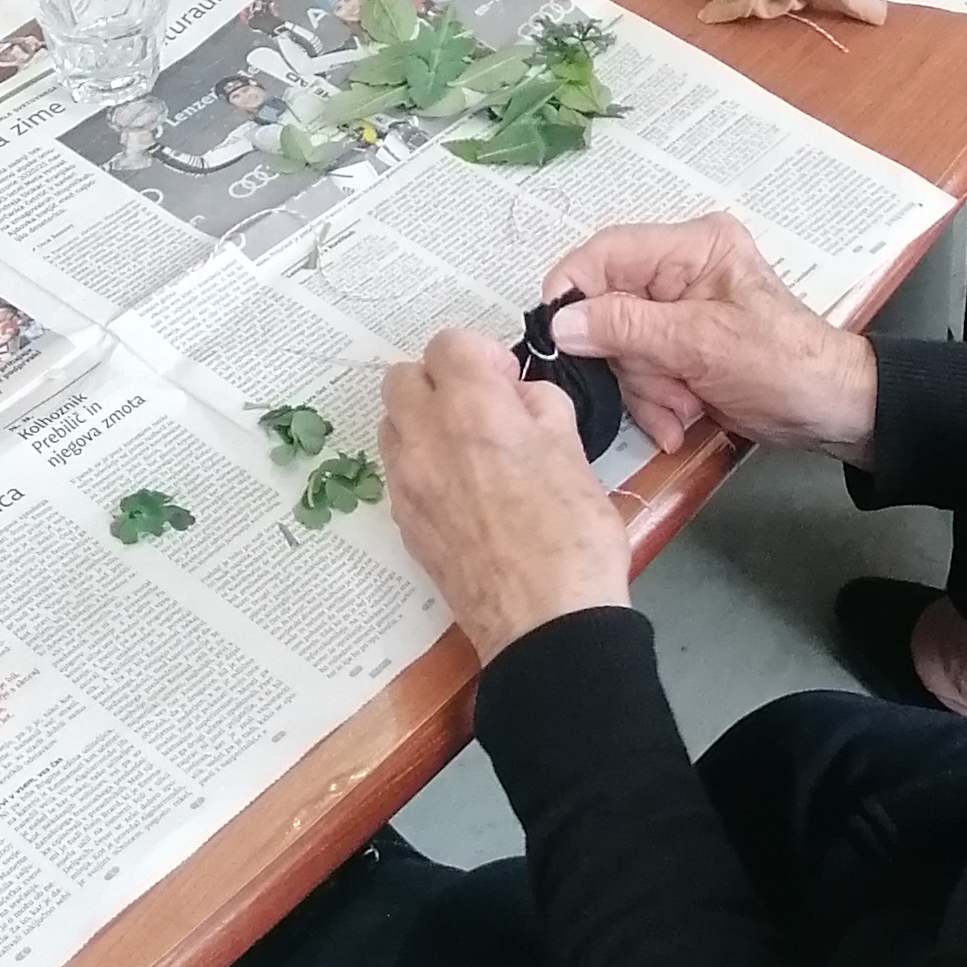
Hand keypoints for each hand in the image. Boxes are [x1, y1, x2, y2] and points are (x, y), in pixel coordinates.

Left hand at [381, 327, 629, 664]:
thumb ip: (541, 406)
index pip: (449, 343)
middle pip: (403, 378)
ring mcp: (407, 485)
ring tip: (469, 451)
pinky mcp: (404, 526)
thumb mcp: (574, 450)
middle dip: (440, 382)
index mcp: (472, 408)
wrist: (546, 623)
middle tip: (483, 409)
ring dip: (423, 423)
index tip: (509, 384)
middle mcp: (425, 439)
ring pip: (392, 425)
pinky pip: (399, 473)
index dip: (483, 356)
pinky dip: (422, 466)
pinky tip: (464, 492)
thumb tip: (520, 398)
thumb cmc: (573, 536)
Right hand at [542, 215, 877, 460]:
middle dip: (630, 361)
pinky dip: (656, 402)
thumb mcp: (701, 343)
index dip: (574, 291)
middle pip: (608, 308)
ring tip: (684, 408)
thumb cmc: (782, 366)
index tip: (558, 338)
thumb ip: (626, 327)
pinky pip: (640, 372)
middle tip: (666, 388)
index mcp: (692, 247)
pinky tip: (682, 420)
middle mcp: (680, 270)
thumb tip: (559, 322)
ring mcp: (678, 312)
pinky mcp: (680, 349)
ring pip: (620, 348)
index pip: (607, 252)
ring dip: (646, 389)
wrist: (834, 413)